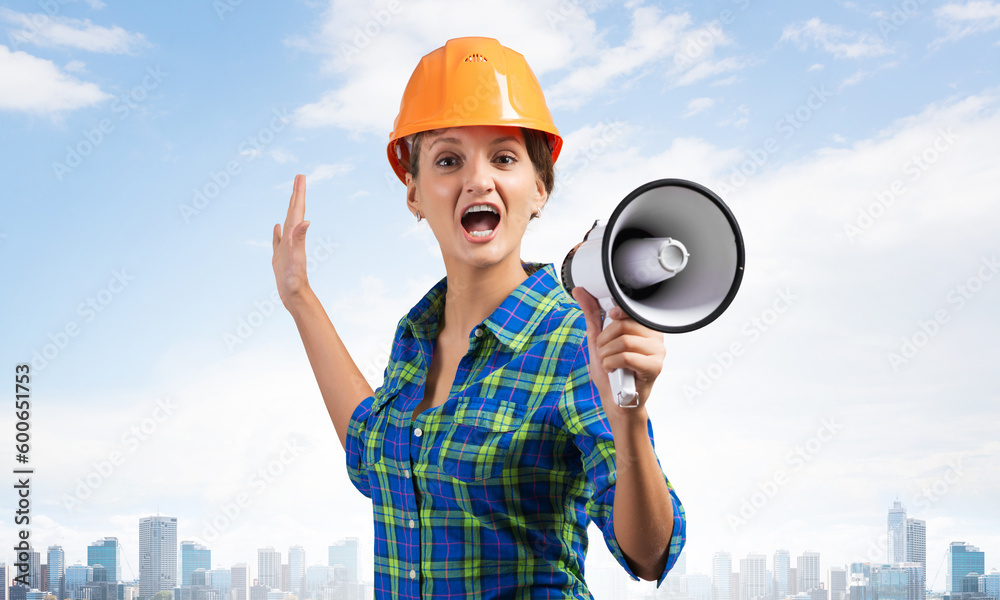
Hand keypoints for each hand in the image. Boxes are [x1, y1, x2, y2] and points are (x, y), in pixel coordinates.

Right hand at [272, 174, 311, 308]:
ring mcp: (286, 247)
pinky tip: (277, 226)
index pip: (297, 209)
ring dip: (289, 208)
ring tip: (292, 197)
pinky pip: (278, 239)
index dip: (299, 192)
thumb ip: (300, 239)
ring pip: (287, 222)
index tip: (301, 176)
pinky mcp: (280, 256)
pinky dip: (277, 231)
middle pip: (294, 211)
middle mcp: (292, 238)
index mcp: (295, 235)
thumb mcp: (297, 257)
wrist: (295, 296)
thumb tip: (307, 221)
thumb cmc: (296, 279)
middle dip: (297, 194)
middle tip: (299, 178)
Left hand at [571, 287, 664, 418]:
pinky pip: (626, 357)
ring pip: (624, 341)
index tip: (608, 322)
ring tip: (608, 363)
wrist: (616, 402)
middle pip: (624, 324)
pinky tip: (613, 370)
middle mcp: (655, 337)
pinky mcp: (655, 367)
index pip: (629, 308)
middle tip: (604, 352)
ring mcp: (657, 352)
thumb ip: (592, 314)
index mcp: (644, 327)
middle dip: (604, 340)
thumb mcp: (597, 340)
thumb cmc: (611, 372)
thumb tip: (580, 291)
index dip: (613, 315)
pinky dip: (611, 364)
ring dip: (606, 355)